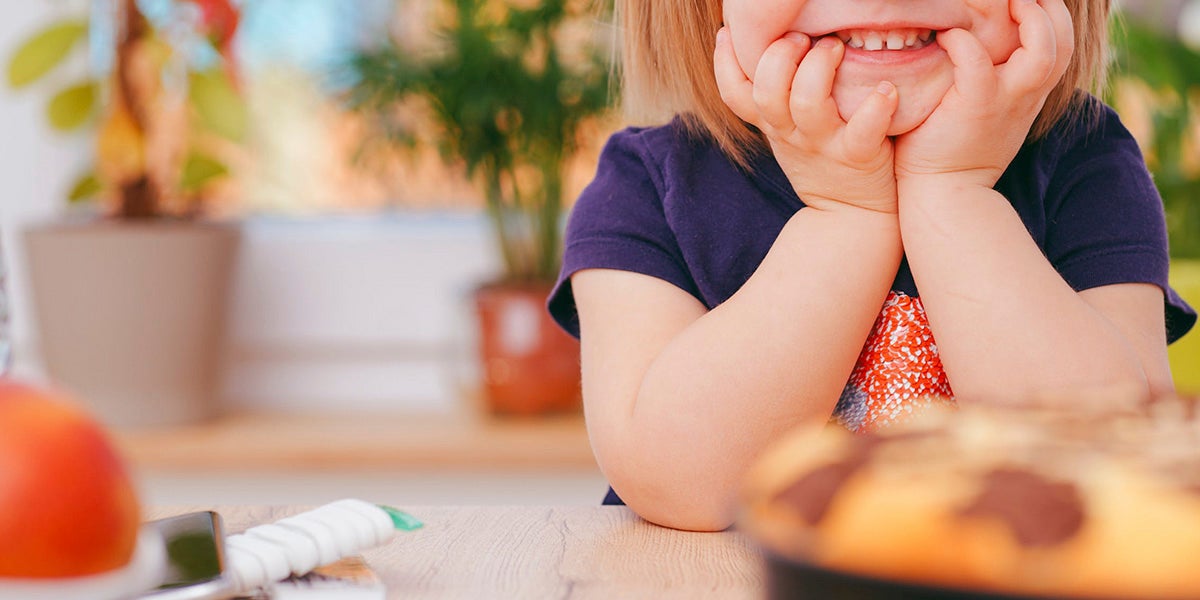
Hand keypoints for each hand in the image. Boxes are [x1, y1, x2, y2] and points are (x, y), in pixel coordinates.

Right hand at [714, 29, 899, 213]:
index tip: (728, 31)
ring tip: (836, 47)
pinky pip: (863, 131)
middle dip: (779, 56)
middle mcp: (791, 132)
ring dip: (820, 68)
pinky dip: (875, 107)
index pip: (734, 93)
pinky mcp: (857, 156)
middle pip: (766, 92)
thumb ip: (777, 95)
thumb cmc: (822, 159)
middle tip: (802, 37)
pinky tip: (885, 90)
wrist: (851, 216)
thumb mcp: (787, 131)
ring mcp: (823, 145)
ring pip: (807, 104)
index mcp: (772, 123)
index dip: (724, 62)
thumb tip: (769, 44)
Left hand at [894, 0, 1073, 189]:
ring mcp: (1006, 100)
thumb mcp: (986, 111)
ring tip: (1005, 3)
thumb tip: (974, 43)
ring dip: (1030, 19)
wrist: (945, 194)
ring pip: (1043, 50)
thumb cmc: (953, 150)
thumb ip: (992, 80)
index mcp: (1030, 92)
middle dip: (1051, 8)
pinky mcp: (976, 105)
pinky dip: (963, 42)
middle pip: (1063, 42)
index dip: (1052, 16)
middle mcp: (1026, 94)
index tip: (1030, 0)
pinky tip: (947, 38)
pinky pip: (976, 61)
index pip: (1061, 45)